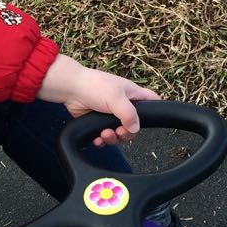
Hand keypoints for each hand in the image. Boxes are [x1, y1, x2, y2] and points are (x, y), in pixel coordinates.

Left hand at [37, 54, 160, 145]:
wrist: (71, 89)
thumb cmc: (95, 86)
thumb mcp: (117, 99)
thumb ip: (129, 115)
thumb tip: (135, 129)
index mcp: (131, 94)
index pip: (151, 100)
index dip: (155, 109)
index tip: (152, 120)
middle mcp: (122, 105)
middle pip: (133, 126)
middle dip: (126, 133)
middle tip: (119, 132)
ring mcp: (109, 114)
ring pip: (118, 133)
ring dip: (112, 138)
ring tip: (104, 134)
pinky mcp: (97, 122)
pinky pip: (104, 137)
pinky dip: (101, 140)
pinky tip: (97, 139)